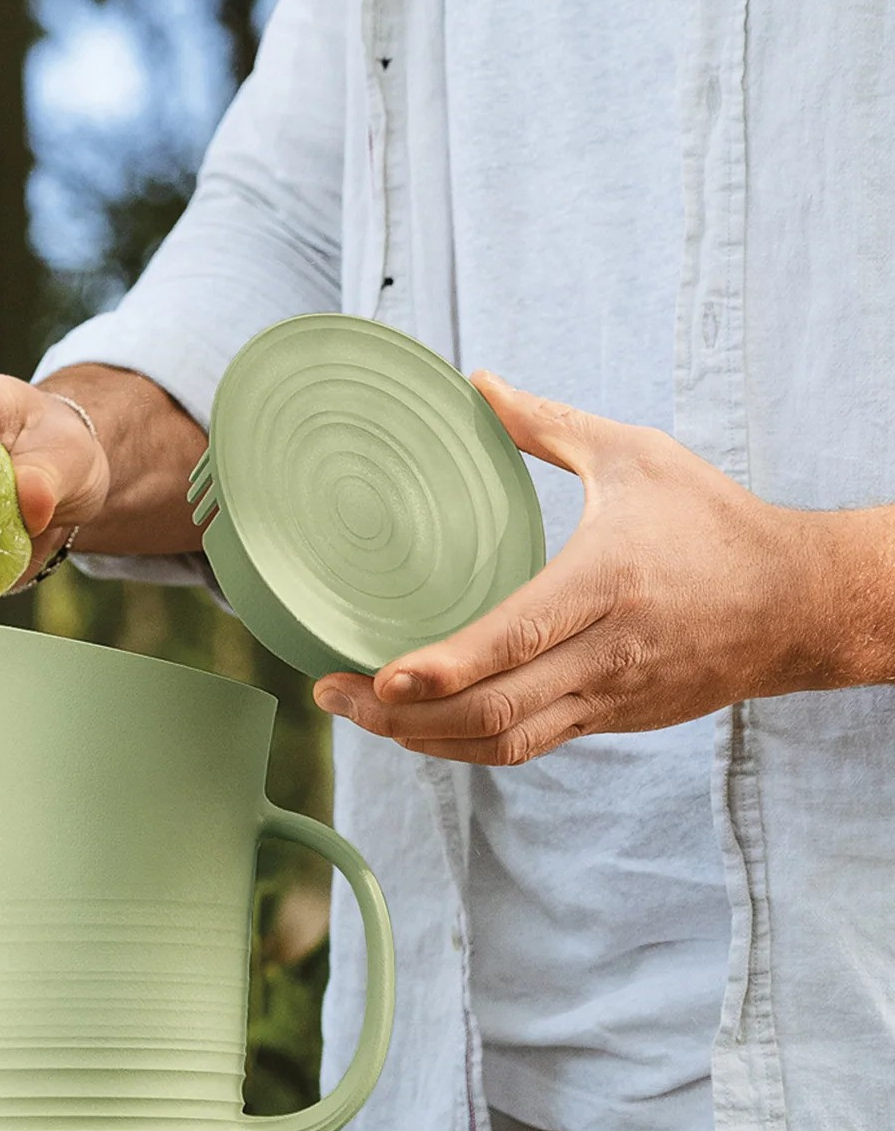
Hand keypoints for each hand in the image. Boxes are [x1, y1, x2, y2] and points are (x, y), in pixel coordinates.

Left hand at [312, 373, 828, 765]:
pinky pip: (526, 746)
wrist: (798, 603)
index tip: (382, 675)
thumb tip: (476, 384)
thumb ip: (547, 425)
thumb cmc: (712, 522)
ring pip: (504, 741)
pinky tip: (417, 727)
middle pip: (493, 708)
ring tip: (359, 714)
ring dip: (423, 740)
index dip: (445, 668)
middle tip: (332, 695)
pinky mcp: (610, 722)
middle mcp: (606, 652)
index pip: (517, 638)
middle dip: (402, 715)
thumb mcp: (635, 457)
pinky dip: (465, 745)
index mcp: (606, 583)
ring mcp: (608, 697)